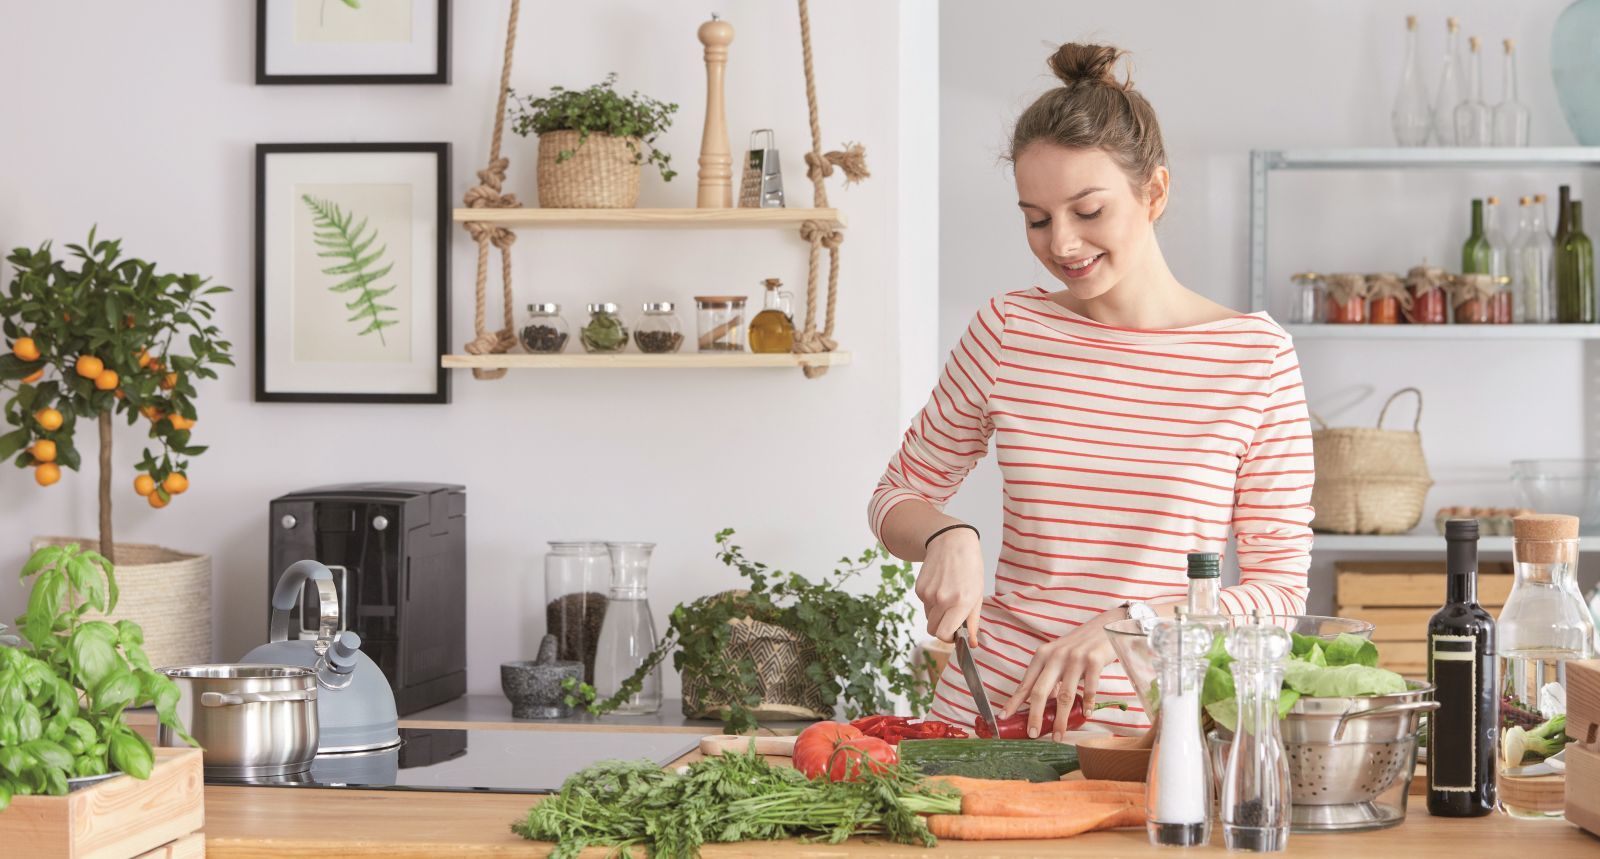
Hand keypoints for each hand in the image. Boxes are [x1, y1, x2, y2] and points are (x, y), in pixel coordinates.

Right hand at [914, 527, 984, 641]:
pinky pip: (924, 605)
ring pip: (928, 617)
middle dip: (941, 629)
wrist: (952, 543)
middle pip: (933, 629)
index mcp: (960, 603)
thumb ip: (973, 622)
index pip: (944, 634)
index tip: (955, 634)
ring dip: (937, 614)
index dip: (949, 638)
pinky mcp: (919, 588)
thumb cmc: (970, 568)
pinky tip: (940, 587)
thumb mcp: (977, 595)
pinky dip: (931, 602)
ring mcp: (928, 593)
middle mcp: (942, 599)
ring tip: (948, 596)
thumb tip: (971, 644)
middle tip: (951, 619)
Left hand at [999, 606, 1121, 741]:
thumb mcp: (1059, 656)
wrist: (1106, 625)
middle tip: (1032, 734)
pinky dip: (1087, 704)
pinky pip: (1089, 688)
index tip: (1004, 717)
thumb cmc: (1080, 645)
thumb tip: (1040, 704)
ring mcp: (1075, 658)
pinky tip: (1086, 714)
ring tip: (1058, 735)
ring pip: (1064, 695)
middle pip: (1040, 691)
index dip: (1014, 702)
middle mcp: (1056, 656)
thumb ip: (1049, 677)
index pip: (1025, 683)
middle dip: (1035, 716)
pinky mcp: (1094, 660)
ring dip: (1060, 719)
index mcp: (1043, 655)